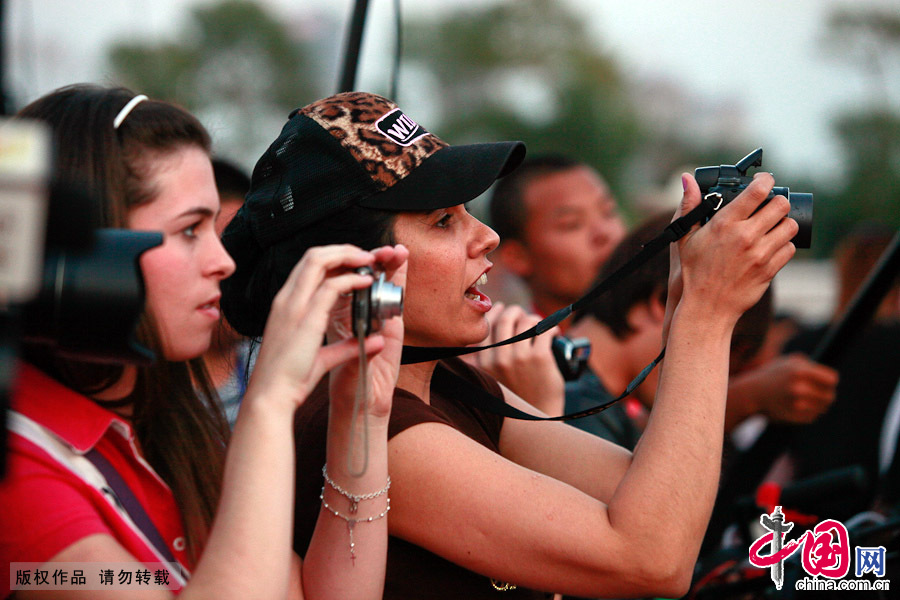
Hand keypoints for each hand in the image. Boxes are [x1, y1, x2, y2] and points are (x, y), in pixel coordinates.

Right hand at [245, 245, 404, 411]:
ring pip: (319, 260)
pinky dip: (352, 279)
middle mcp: (286, 299)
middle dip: (343, 249)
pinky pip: (331, 286)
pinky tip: (366, 282)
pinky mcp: (306, 318)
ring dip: (348, 255)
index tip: (355, 264)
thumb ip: (344, 347)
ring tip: (369, 260)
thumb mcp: (319, 358)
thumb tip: (373, 341)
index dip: (333, 259)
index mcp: (285, 305)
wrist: (270, 397)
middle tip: (366, 256)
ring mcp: (293, 306)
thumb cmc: (288, 380)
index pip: (308, 267)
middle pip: (314, 255)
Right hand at [465, 303, 564, 414]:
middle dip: (515, 311)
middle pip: (505, 319)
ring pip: (526, 322)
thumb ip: (481, 362)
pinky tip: (554, 331)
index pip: (486, 327)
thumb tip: (481, 338)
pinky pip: (545, 331)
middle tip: (522, 313)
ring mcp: (519, 357)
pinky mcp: (540, 358)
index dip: (494, 314)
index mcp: (483, 363)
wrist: (535, 423)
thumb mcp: (489, 381)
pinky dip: (550, 327)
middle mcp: (498, 358)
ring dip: (533, 318)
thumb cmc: (513, 400)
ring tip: (540, 323)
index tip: (501, 309)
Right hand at [674, 172, 797, 328]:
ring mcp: (761, 254)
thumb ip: (688, 205)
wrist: (707, 307)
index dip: (765, 180)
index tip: (764, 181)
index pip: (758, 191)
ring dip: (784, 223)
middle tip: (771, 205)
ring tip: (773, 226)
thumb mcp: (684, 237)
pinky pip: (789, 249)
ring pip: (790, 226)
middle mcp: (746, 236)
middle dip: (779, 201)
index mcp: (725, 224)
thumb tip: (686, 177)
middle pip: (781, 205)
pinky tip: (772, 246)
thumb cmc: (694, 272)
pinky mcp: (770, 269)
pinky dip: (784, 246)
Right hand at [728, 353, 838, 424]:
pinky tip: (798, 407)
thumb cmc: (773, 374)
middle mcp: (799, 388)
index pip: (832, 380)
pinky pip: (812, 416)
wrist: (752, 393)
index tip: (823, 382)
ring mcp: (796, 404)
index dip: (829, 381)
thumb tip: (832, 379)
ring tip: (808, 399)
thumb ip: (812, 366)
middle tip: (818, 393)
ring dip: (818, 405)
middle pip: (830, 396)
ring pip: (822, 408)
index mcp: (800, 371)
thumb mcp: (790, 362)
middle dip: (825, 394)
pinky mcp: (793, 417)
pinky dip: (809, 413)